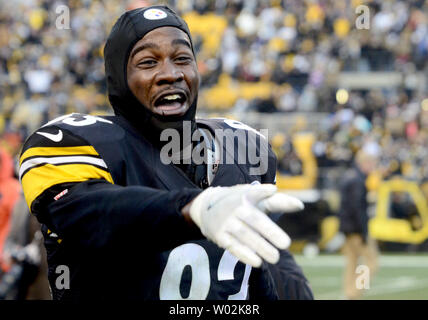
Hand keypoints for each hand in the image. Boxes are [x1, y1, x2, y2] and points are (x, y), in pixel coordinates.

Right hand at [189, 184, 303, 266]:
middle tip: (286, 244)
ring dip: (260, 247)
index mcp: (246, 196)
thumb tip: (300, 206)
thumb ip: (278, 202)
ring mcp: (227, 223)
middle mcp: (235, 208)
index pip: (255, 193)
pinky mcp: (220, 236)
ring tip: (275, 258)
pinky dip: (244, 255)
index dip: (262, 191)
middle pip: (253, 219)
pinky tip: (257, 262)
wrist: (207, 207)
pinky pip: (233, 246)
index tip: (272, 190)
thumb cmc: (240, 203)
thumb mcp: (256, 198)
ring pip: (244, 235)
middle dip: (269, 231)